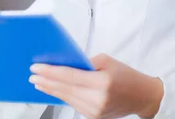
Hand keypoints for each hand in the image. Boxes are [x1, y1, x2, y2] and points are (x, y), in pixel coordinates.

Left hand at [29, 54, 163, 118]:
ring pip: (66, 98)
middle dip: (46, 81)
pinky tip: (53, 90)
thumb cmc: (126, 75)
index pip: (69, 76)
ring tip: (38, 82)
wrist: (142, 96)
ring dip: (51, 89)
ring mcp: (95, 110)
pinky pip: (73, 104)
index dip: (50, 72)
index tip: (36, 67)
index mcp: (102, 82)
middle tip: (32, 74)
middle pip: (65, 88)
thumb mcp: (107, 61)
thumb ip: (85, 62)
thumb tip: (64, 64)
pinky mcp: (93, 116)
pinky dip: (62, 96)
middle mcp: (98, 98)